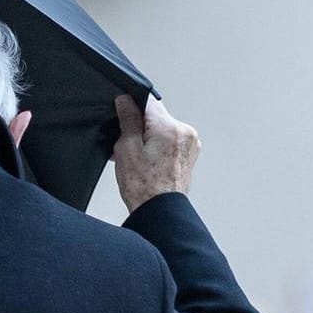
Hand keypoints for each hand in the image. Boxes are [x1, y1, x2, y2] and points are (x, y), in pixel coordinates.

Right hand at [112, 94, 200, 212]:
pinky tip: (149, 162)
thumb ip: (128, 120)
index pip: (148, 101)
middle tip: (130, 147)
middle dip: (140, 127)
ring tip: (140, 159)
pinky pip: (170, 141)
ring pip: (163, 129)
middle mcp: (184, 133)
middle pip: (156, 116)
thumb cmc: (144, 187)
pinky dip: (158, 147)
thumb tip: (126, 101)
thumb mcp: (127, 149)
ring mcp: (190, 144)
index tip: (123, 118)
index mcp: (169, 129)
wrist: (159, 211)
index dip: (131, 108)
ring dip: (150, 138)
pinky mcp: (189, 153)